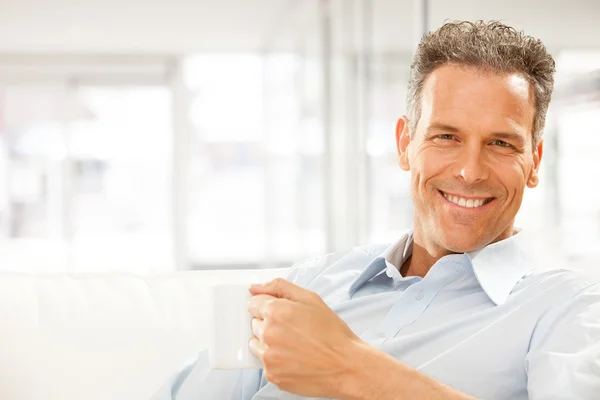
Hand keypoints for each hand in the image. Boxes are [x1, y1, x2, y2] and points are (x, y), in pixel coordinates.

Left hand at [248, 278, 362, 397]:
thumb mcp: (310, 299)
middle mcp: (269, 334)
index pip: (254, 303)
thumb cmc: (332, 332)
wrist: (346, 365)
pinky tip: (294, 358)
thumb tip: (255, 287)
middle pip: (254, 323)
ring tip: (293, 344)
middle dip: (269, 324)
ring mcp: (269, 357)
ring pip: (257, 344)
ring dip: (269, 342)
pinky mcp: (273, 375)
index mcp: (276, 312)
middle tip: (293, 329)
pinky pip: (265, 363)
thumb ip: (279, 287)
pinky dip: (276, 360)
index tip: (282, 313)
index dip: (268, 306)